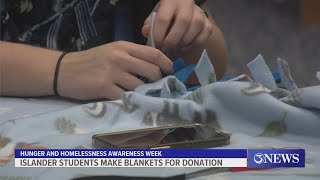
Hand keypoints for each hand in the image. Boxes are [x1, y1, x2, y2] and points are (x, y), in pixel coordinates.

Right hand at [58, 41, 172, 99]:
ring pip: (140, 86)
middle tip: (154, 87)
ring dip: (142, 93)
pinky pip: (125, 97)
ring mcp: (112, 72)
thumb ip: (132, 57)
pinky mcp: (103, 87)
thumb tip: (155, 69)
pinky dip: (129, 101)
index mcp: (124, 46)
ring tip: (137, 95)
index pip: (154, 53)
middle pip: (152, 71)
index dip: (166, 64)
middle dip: (157, 82)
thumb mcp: (112, 51)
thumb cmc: (91, 62)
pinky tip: (126, 101)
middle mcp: (120, 57)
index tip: (170, 72)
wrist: (64, 70)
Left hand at [141, 0, 213, 51]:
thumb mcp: (156, 15)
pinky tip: (185, 47)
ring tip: (174, 48)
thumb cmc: (167, 13)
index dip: (159, 34)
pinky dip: (194, 44)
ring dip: (183, 42)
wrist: (182, 7)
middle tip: (165, 49)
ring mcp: (200, 13)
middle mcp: (187, 5)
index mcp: (171, 1)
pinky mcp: (208, 23)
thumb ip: (150, 24)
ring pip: (195, 28)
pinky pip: (204, 35)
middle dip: (172, 40)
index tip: (156, 45)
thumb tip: (146, 32)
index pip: (164, 18)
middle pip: (182, 22)